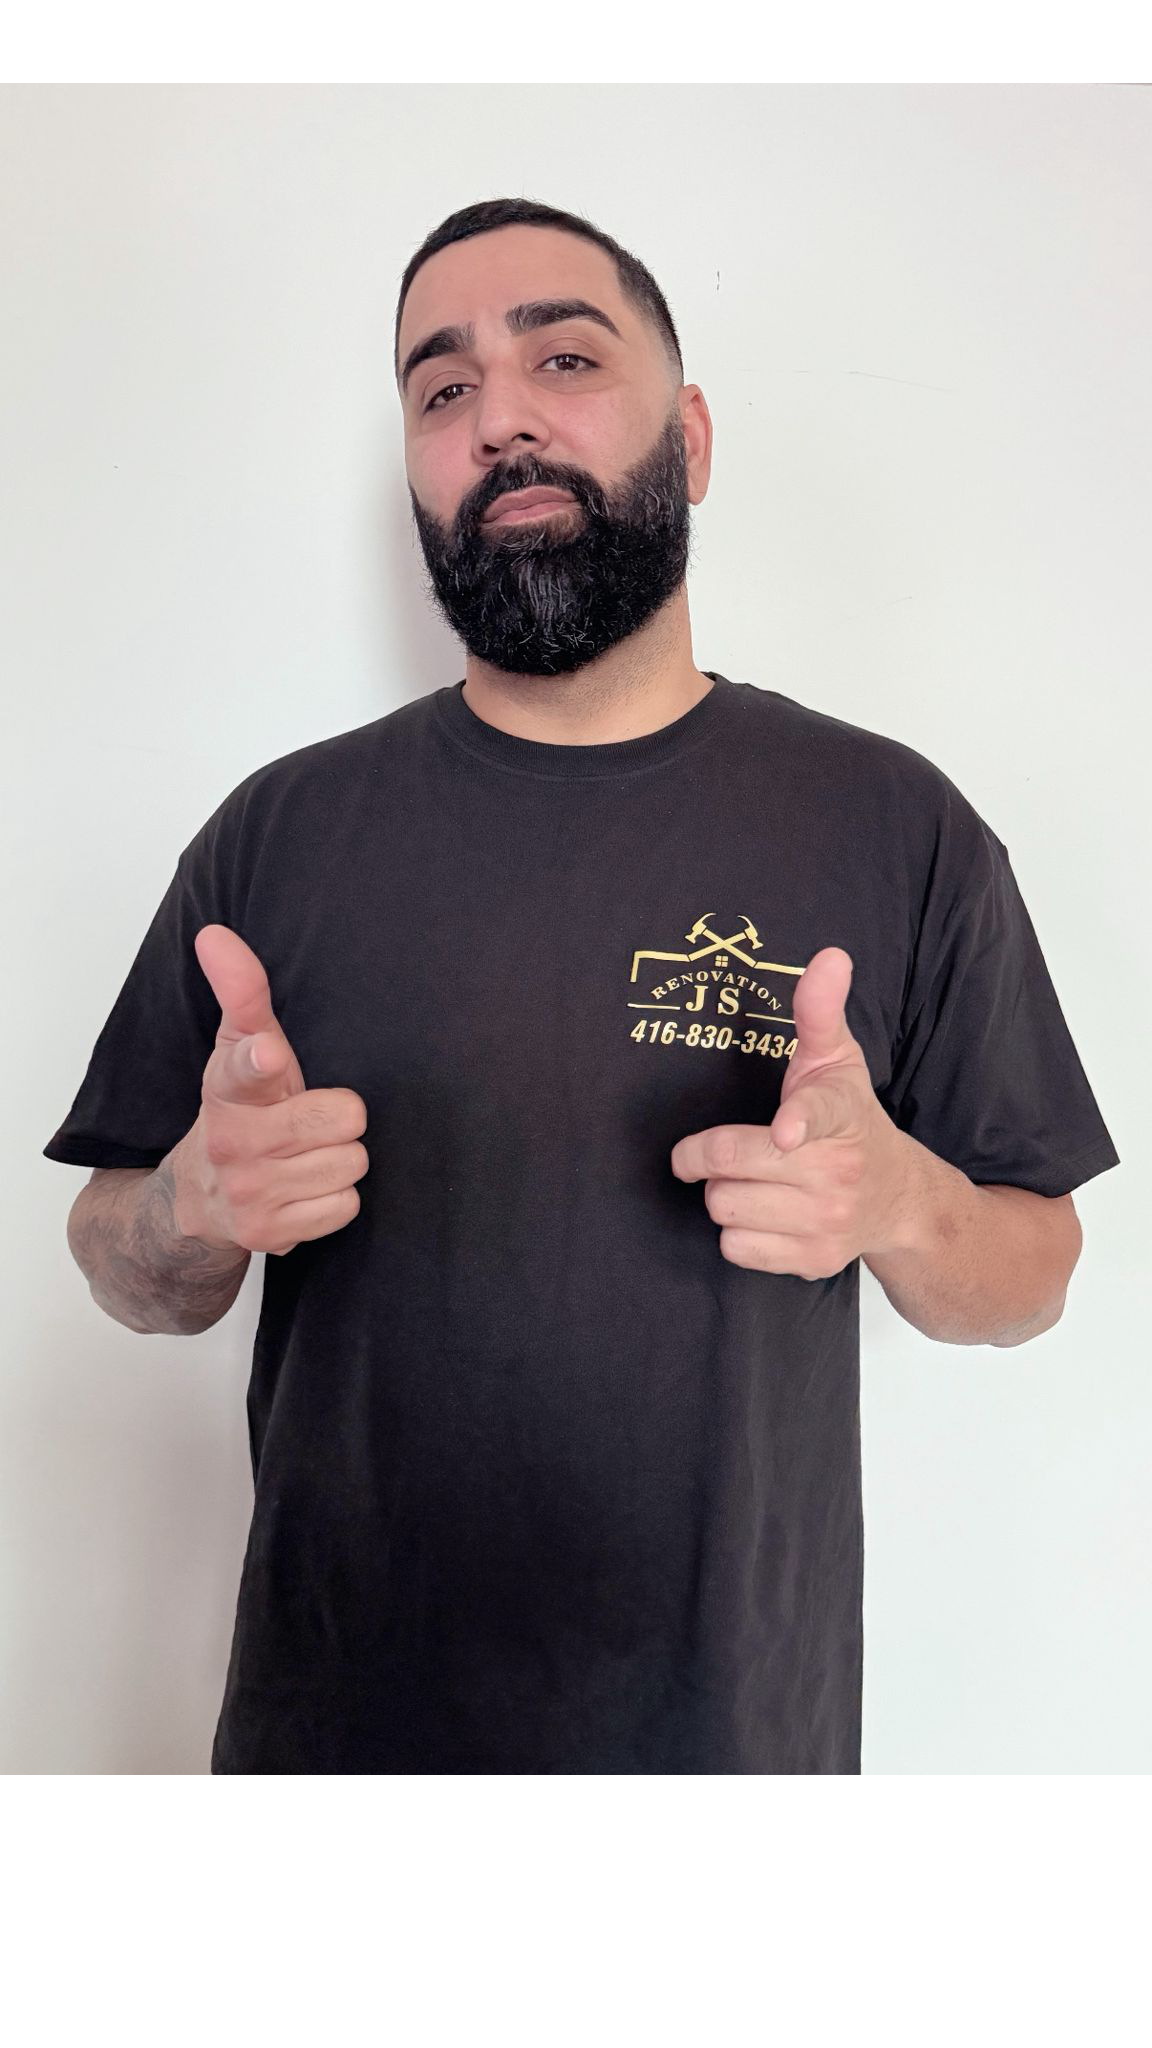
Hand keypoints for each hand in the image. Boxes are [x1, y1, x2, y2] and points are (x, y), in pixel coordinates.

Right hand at [168, 925, 369, 1256]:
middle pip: (342, 1119)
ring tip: (306, 1156)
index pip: (243, 1067)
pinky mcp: (266, 1233)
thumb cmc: (243, 1110)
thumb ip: (240, 992)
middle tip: (312, 1120)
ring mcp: (248, 1190)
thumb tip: (214, 933)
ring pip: (350, 1164)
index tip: (267, 1054)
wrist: (197, 1200)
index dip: (260, 1061)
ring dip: (339, 1160)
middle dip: (340, 1118)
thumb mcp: (239, 1049)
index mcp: (227, 1086)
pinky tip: (305, 1190)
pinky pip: (344, 1206)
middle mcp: (232, 1139)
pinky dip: (334, 1200)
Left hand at [669, 946, 914, 1277]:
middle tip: (723, 1149)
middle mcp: (838, 1172)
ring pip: (725, 1207)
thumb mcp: (837, 1061)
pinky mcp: (814, 1261)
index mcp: (841, 1113)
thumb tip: (829, 955)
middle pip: (729, 1164)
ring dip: (723, 1194)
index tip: (785, 1132)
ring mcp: (828, 1222)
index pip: (818, 1113)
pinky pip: (735, 1248)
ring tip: (753, 1180)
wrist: (898, 1199)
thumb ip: (820, 1010)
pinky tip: (764, 1214)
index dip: (797, 1121)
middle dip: (710, 1157)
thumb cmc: (851, 1120)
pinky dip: (737, 1234)